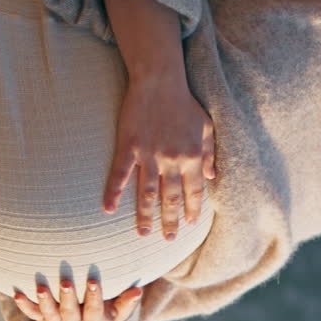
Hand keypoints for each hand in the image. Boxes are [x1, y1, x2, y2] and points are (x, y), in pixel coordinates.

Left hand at [13, 276, 142, 320]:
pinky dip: (25, 305)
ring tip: (41, 287)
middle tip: (66, 282)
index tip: (95, 281)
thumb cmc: (106, 314)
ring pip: (49, 314)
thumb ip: (127, 302)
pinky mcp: (44, 319)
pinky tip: (17, 294)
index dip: (94, 296)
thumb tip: (138, 291)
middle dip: (67, 298)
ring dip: (44, 301)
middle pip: (69, 312)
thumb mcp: (119, 312)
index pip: (94, 309)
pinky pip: (33, 314)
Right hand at [103, 73, 215, 240]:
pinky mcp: (129, 147)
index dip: (192, 210)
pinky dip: (113, 192)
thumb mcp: (206, 127)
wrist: (160, 81)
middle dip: (170, 221)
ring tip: (143, 234)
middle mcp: (172, 161)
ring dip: (145, 216)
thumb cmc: (185, 103)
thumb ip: (209, 153)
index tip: (189, 224)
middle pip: (171, 198)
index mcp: (192, 157)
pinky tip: (108, 209)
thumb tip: (213, 177)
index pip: (194, 192)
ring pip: (147, 193)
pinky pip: (120, 174)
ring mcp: (149, 155)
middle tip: (167, 239)